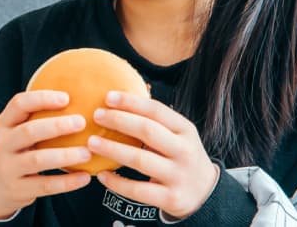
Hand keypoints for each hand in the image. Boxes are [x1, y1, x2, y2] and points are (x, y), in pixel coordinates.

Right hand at [0, 90, 91, 219]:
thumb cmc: (16, 151)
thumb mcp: (15, 131)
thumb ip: (35, 117)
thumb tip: (76, 96)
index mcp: (3, 123)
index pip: (18, 104)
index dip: (42, 99)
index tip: (66, 98)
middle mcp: (2, 143)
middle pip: (28, 131)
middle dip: (56, 126)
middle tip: (81, 122)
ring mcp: (8, 168)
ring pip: (37, 160)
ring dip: (65, 155)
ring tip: (87, 153)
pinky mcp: (17, 189)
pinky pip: (45, 185)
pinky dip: (66, 182)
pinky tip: (84, 177)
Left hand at [89, 91, 218, 219]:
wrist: (205, 193)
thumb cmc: (180, 155)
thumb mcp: (177, 134)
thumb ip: (154, 120)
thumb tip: (117, 97)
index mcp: (185, 130)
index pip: (156, 110)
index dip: (131, 102)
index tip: (107, 97)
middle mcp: (185, 151)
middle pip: (148, 131)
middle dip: (119, 121)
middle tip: (96, 115)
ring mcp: (179, 176)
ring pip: (140, 160)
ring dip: (112, 149)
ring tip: (91, 142)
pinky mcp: (171, 199)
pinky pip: (139, 190)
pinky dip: (117, 182)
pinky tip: (101, 175)